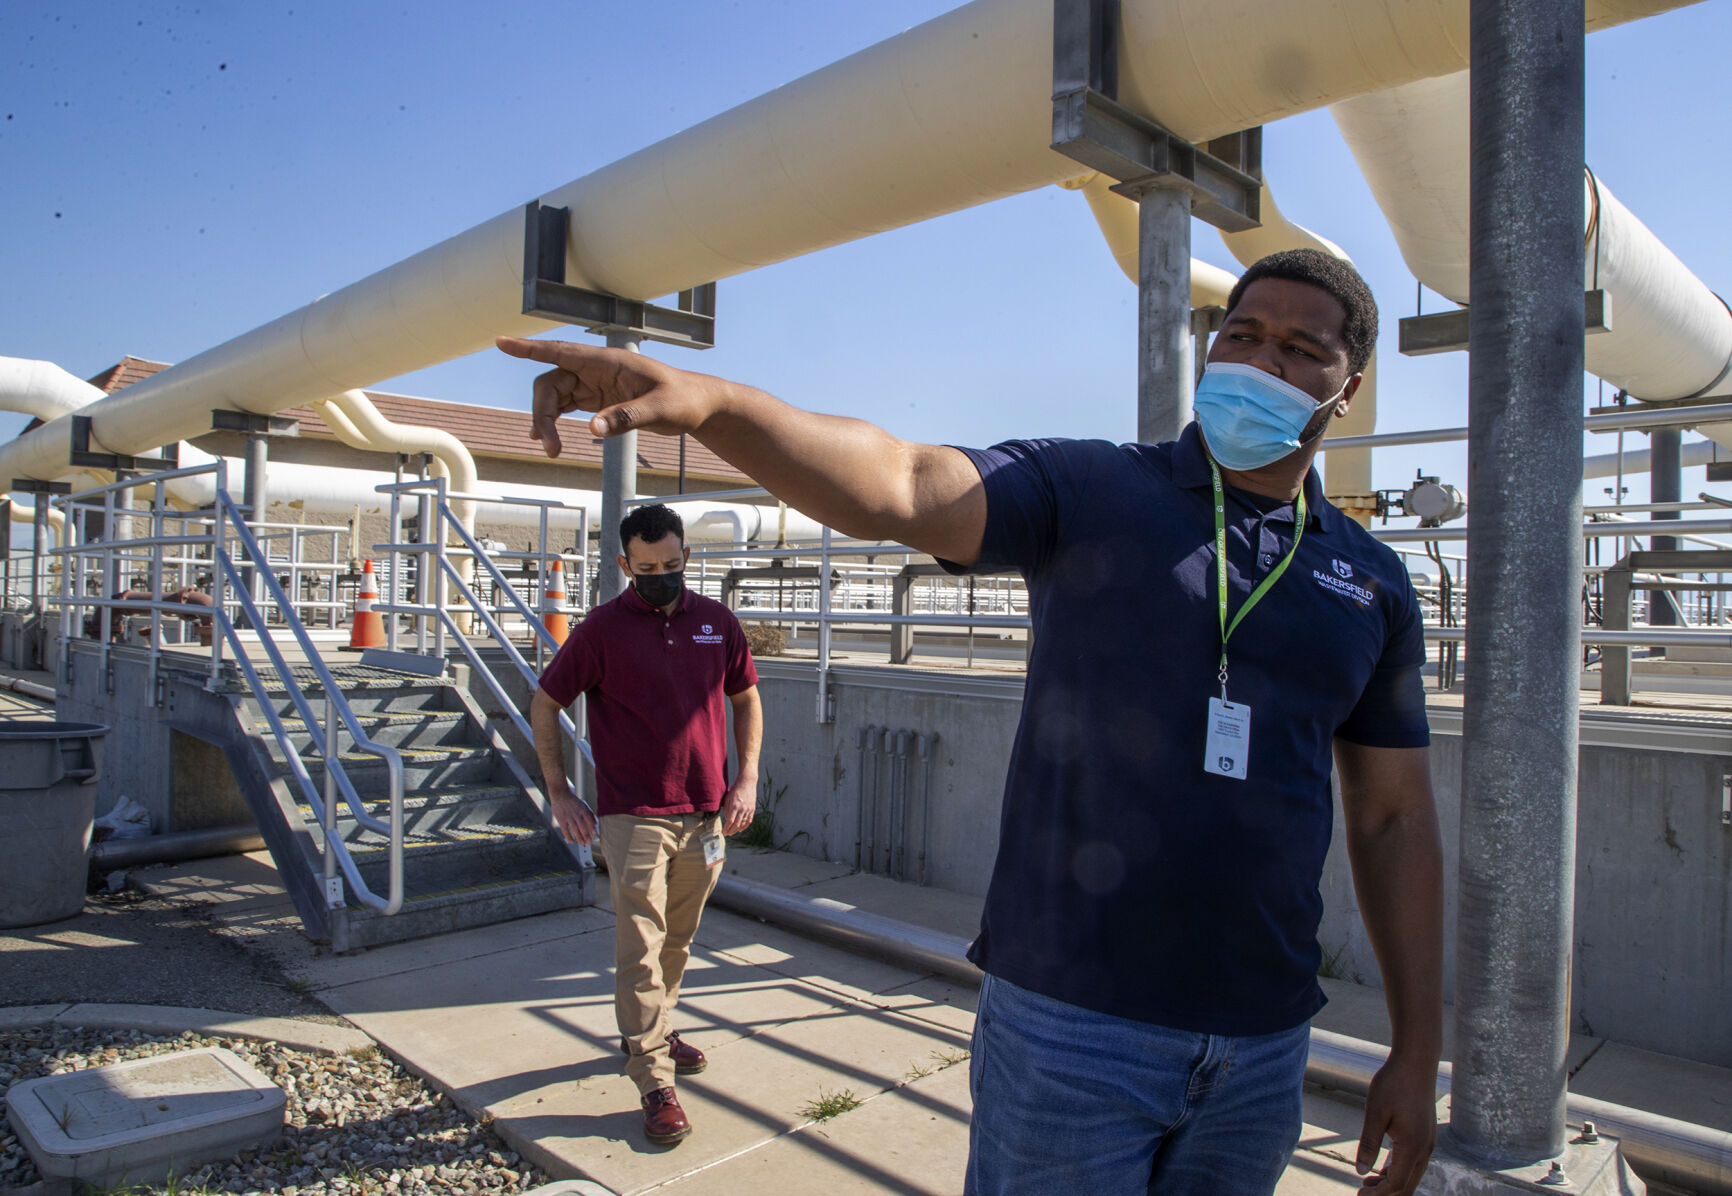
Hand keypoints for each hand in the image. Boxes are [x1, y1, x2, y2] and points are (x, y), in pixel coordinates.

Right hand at [496, 337, 721, 457]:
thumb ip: (626, 417)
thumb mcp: (659, 411)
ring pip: (556, 396)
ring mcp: (596, 383)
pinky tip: (549, 439)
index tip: (501, 343)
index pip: (561, 351)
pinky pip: (567, 406)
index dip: (529, 348)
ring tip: (551, 450)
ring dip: (547, 420)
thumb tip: (594, 428)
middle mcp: (596, 369)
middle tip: (550, 447)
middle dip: (542, 412)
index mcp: (607, 361)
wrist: (698, 406)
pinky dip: (555, 421)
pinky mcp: (599, 399)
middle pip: (551, 382)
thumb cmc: (683, 401)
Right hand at [547, 786, 596, 845]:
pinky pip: (565, 830)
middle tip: (589, 843)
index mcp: (583, 810)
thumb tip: (595, 823)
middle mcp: (576, 814)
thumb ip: (590, 814)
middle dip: (586, 836)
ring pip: (575, 830)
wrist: (560, 794)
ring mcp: (568, 817)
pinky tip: (571, 841)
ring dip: (579, 838)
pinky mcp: (561, 819)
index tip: (594, 835)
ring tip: (582, 844)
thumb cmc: (572, 800)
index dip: (592, 828)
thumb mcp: (583, 805)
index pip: (589, 821)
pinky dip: (568, 837)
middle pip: (583, 827)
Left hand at [720, 777, 757, 836]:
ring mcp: (748, 809)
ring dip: (736, 830)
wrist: (747, 782)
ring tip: (732, 832)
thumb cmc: (735, 789)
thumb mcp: (728, 798)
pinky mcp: (752, 809)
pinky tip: (740, 829)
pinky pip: (749, 820)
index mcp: (734, 806)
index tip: (723, 832)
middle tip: (726, 834)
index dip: (726, 828)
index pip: (729, 821)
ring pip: (743, 824)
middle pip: (736, 824)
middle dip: (730, 831)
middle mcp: (742, 809)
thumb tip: (727, 819)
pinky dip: (744, 826)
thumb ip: (726, 809)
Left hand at [1356, 1054, 1438, 1194]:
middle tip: (1361, 1194)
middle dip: (1385, 1193)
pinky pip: (1413, 1163)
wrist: (1416, 1062)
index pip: (1397, 1183)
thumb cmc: (1393, 1083)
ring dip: (1391, 1183)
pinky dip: (1398, 1170)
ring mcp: (1428, 1143)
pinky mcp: (1426, 1136)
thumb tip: (1359, 1172)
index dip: (1379, 1194)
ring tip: (1367, 1184)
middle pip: (1407, 1185)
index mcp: (1412, 1145)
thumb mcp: (1375, 1113)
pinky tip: (1380, 1169)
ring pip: (1412, 1175)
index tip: (1359, 1195)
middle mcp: (1425, 1148)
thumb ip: (1368, 1144)